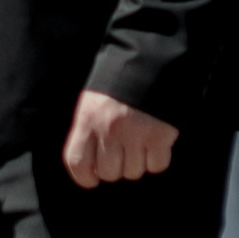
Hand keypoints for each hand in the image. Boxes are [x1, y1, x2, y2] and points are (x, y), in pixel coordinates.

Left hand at [62, 88, 177, 186]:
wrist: (150, 61)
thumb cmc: (116, 85)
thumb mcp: (92, 102)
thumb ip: (88, 131)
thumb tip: (91, 167)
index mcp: (88, 118)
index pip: (77, 162)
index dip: (84, 177)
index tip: (92, 176)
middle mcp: (110, 129)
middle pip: (109, 173)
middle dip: (116, 168)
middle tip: (121, 151)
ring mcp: (136, 133)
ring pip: (134, 172)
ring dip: (137, 162)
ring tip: (138, 141)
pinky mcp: (160, 135)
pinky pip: (157, 165)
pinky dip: (157, 159)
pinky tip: (154, 141)